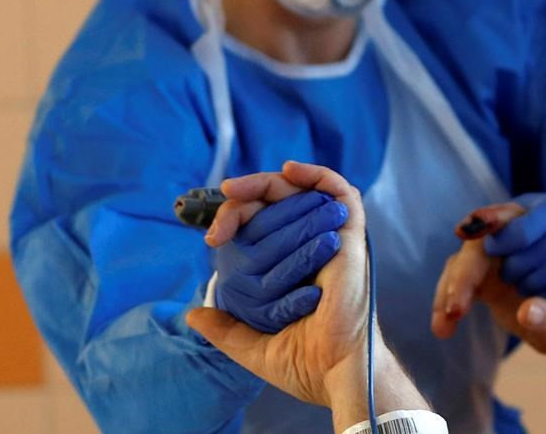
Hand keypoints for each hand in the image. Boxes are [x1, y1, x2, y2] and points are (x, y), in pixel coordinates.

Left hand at [188, 162, 374, 409]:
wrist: (334, 374)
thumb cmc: (306, 364)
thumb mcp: (252, 345)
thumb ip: (225, 329)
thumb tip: (194, 315)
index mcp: (298, 267)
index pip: (269, 223)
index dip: (240, 216)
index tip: (214, 236)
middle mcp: (317, 248)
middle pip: (284, 200)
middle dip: (248, 192)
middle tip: (222, 199)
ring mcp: (335, 241)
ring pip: (305, 191)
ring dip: (269, 182)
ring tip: (236, 190)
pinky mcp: (351, 239)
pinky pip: (343, 194)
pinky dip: (318, 175)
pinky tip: (289, 170)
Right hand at [432, 203, 545, 368]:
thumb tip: (528, 313)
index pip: (532, 219)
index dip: (513, 230)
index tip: (494, 246)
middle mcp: (523, 232)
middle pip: (489, 240)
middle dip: (470, 270)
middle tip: (458, 303)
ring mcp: (500, 253)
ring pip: (468, 257)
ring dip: (454, 287)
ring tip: (447, 319)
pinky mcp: (483, 273)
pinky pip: (461, 279)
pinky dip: (448, 300)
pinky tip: (442, 325)